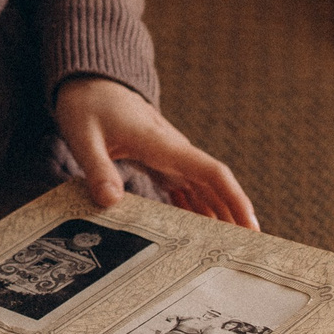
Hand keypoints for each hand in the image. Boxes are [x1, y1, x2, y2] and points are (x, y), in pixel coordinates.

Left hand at [55, 75, 258, 229]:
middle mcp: (173, 151)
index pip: (210, 172)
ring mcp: (169, 156)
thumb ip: (97, 169)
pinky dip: (196, 209)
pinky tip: (200, 232)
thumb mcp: (83, 137)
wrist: (90, 82)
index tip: (250, 224)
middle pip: (214, 186)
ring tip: (230, 249)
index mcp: (162, 143)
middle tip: (247, 251)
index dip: (234, 198)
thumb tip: (111, 202)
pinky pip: (185, 188)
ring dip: (219, 215)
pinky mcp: (160, 162)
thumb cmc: (87, 105)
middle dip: (234, 215)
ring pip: (203, 189)